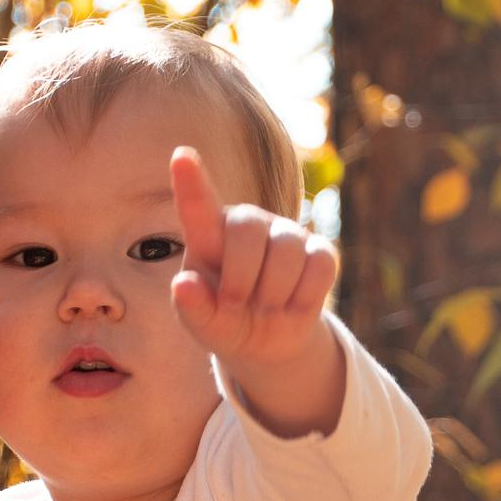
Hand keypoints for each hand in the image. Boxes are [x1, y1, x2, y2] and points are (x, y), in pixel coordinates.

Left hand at [170, 146, 347, 436]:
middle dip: (240, 278)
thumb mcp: (202, 324)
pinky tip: (291, 306)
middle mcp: (247, 224)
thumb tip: (183, 284)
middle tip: (235, 305)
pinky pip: (319, 267)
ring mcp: (286, 233)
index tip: (181, 157)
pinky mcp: (320, 251)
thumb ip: (191, 307)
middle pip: (246, 229)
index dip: (191, 182)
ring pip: (287, 251)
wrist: (266, 343)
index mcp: (209, 236)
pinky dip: (304, 298)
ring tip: (263, 309)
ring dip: (273, 295)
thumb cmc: (224, 322)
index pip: (198, 206)